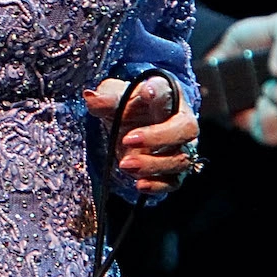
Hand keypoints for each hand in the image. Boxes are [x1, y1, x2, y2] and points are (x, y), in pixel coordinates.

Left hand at [84, 74, 199, 196]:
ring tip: (124, 164)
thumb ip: (105, 98)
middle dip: (158, 137)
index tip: (146, 93)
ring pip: (180, 159)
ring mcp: (181, 147)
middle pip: (186, 129)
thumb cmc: (127, 105)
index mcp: (167, 95)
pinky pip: (174, 181)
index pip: (168, 91)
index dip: (159, 92)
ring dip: (153, 164)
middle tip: (127, 139)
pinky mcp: (174, 171)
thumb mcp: (114, 97)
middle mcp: (181, 121)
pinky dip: (157, 185)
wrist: (131, 125)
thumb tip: (90, 98)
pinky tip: (139, 184)